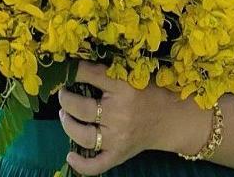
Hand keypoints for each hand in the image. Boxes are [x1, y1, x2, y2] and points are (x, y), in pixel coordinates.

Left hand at [57, 59, 172, 174]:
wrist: (170, 119)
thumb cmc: (149, 94)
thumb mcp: (129, 78)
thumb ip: (104, 74)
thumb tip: (76, 68)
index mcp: (124, 89)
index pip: (93, 76)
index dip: (75, 72)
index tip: (67, 71)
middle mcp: (119, 115)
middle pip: (82, 109)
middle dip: (66, 100)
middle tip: (63, 94)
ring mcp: (118, 139)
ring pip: (84, 136)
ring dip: (68, 124)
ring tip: (64, 115)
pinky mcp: (119, 155)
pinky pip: (96, 165)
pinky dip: (81, 164)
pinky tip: (70, 155)